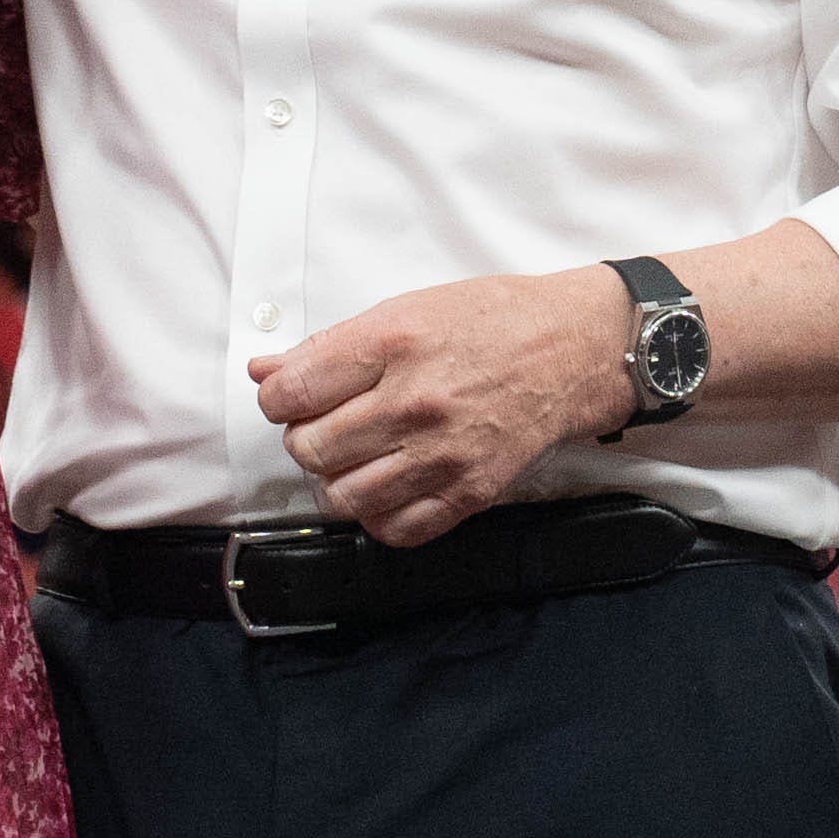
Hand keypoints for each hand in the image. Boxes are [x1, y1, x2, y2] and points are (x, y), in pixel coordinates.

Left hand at [249, 268, 624, 548]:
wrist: (572, 350)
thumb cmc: (493, 321)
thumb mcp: (405, 309)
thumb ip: (329, 346)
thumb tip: (265, 369)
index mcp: (393, 343)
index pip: (291, 393)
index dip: (277, 398)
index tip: (289, 397)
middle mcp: (415, 401)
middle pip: (310, 448)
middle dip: (307, 438)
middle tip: (329, 424)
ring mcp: (443, 453)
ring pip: (343, 495)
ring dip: (337, 479)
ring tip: (357, 455)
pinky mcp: (469, 492)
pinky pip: (395, 528)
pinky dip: (378, 514)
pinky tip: (387, 485)